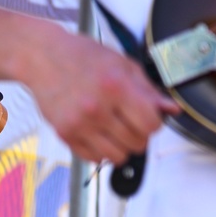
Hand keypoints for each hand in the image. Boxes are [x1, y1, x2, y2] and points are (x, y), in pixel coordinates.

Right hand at [28, 31, 180, 164]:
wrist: (44, 58)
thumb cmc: (82, 57)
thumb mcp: (122, 65)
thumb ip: (148, 90)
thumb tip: (171, 109)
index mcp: (115, 87)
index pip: (150, 125)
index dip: (154, 123)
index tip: (148, 117)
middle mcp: (97, 109)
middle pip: (136, 143)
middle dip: (139, 135)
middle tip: (130, 122)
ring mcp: (79, 125)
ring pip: (118, 157)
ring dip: (122, 147)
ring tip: (115, 131)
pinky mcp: (65, 135)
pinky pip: (94, 159)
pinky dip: (101, 151)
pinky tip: (98, 135)